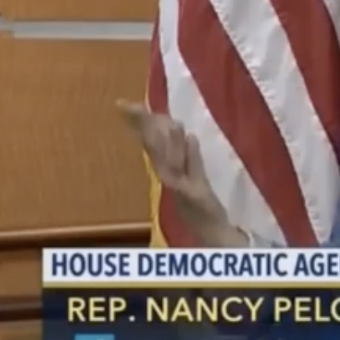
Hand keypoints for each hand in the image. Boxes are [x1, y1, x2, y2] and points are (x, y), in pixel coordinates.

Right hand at [117, 100, 234, 244]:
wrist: (215, 235)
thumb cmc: (202, 212)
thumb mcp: (196, 181)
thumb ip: (193, 159)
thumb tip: (188, 134)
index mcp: (169, 172)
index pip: (152, 143)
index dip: (140, 123)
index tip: (124, 104)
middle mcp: (169, 177)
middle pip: (153, 146)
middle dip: (141, 125)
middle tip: (125, 104)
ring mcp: (179, 186)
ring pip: (165, 157)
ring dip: (159, 135)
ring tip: (152, 113)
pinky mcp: (192, 194)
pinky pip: (184, 172)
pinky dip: (184, 154)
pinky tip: (185, 136)